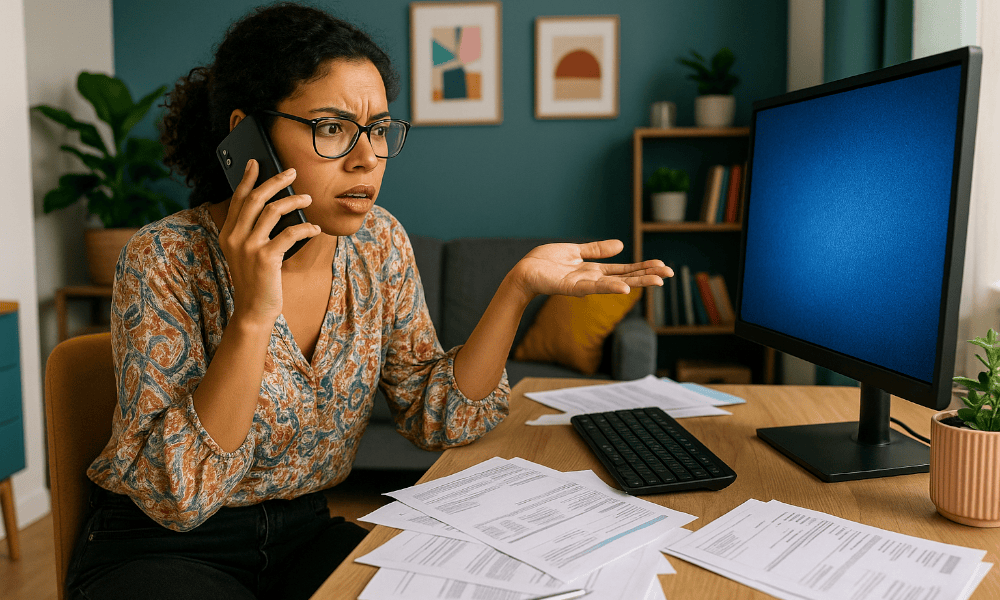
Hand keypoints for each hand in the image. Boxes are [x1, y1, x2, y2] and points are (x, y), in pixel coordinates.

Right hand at [216, 159, 321, 324]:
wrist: (253, 310)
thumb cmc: (256, 280)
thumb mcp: (247, 253)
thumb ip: (252, 231)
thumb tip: (272, 205)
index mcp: (228, 234)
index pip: (238, 199)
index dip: (247, 179)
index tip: (256, 162)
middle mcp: (235, 238)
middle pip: (254, 198)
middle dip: (274, 181)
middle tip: (291, 172)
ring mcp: (249, 248)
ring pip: (272, 211)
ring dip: (293, 201)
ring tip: (308, 198)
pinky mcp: (266, 258)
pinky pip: (289, 233)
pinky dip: (305, 228)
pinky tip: (315, 229)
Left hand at [510, 239, 672, 300]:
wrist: (523, 271)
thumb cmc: (545, 262)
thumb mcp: (575, 251)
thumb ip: (597, 250)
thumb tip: (621, 245)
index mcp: (594, 270)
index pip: (624, 270)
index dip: (643, 267)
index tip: (663, 266)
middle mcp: (593, 279)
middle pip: (626, 277)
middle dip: (648, 276)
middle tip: (670, 274)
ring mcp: (584, 285)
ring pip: (615, 284)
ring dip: (636, 282)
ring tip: (657, 281)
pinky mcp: (571, 288)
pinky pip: (594, 288)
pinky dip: (610, 288)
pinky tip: (626, 288)